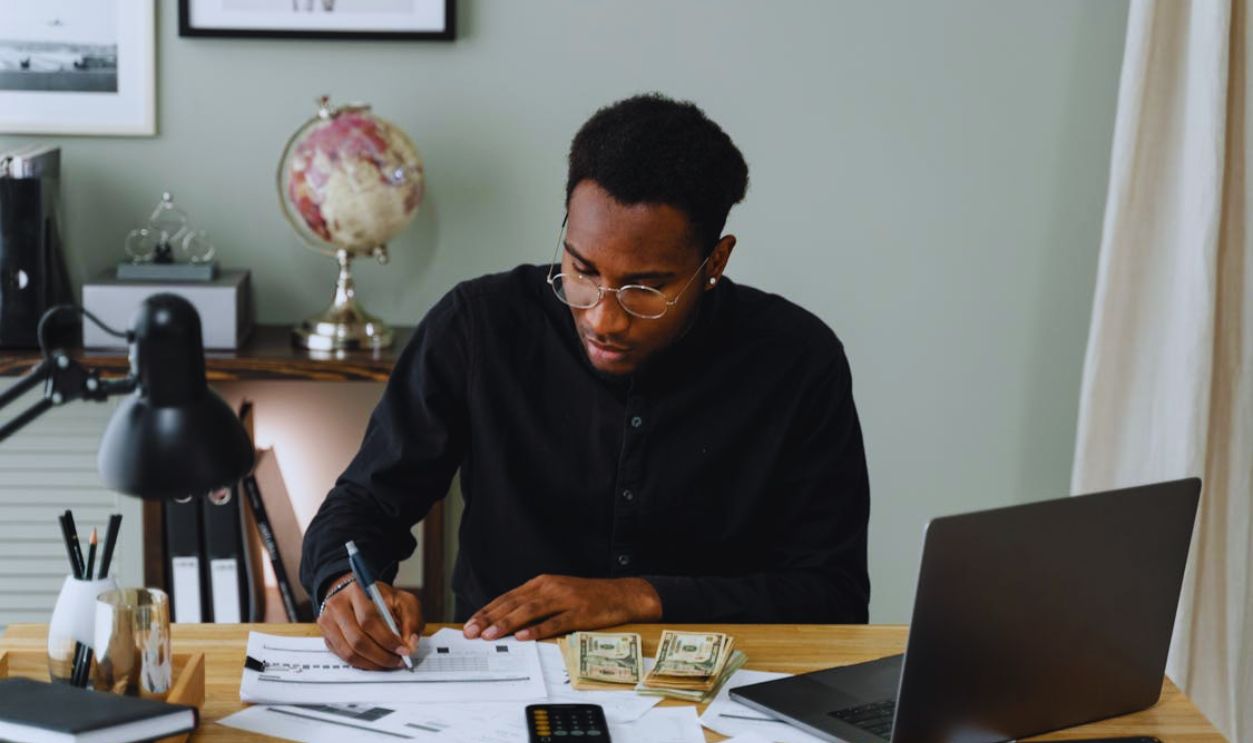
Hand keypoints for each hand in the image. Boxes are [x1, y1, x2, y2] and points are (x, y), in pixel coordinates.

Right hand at [317, 573, 423, 669]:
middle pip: (357, 639)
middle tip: (398, 661)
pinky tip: (376, 661)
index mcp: (356, 590)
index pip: (369, 619)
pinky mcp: (327, 636)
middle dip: (381, 655)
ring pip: (349, 652)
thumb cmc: (382, 599)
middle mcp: (337, 605)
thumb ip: (411, 620)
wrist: (358, 595)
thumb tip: (410, 644)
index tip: (403, 650)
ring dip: (372, 663)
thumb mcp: (403, 601)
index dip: (387, 639)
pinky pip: (343, 657)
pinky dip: (362, 663)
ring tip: (389, 663)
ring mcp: (328, 622)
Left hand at [463, 575, 661, 641]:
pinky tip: (523, 636)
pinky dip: (538, 629)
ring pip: (530, 611)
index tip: (469, 624)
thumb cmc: (586, 597)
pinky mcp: (579, 612)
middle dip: (490, 618)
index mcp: (541, 583)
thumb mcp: (557, 594)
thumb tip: (506, 621)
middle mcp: (550, 587)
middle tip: (471, 632)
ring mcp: (565, 599)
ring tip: (490, 635)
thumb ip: (534, 603)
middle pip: (514, 603)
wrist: (621, 594)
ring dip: (507, 623)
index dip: (487, 611)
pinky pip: (555, 622)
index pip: (507, 597)